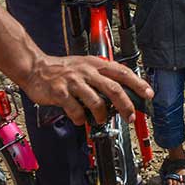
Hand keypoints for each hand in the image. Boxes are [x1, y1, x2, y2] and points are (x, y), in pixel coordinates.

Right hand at [19, 52, 152, 123]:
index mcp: (96, 64)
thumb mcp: (86, 66)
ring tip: (101, 119)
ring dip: (102, 115)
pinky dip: (81, 119)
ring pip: (96, 101)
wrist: (35, 67)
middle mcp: (87, 71)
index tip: (149, 93)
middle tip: (130, 116)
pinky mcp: (60, 92)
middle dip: (125, 104)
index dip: (138, 83)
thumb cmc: (63, 69)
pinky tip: (80, 120)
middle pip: (113, 88)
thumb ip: (101, 77)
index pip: (122, 72)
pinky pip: (76, 110)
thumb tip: (121, 94)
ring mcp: (74, 82)